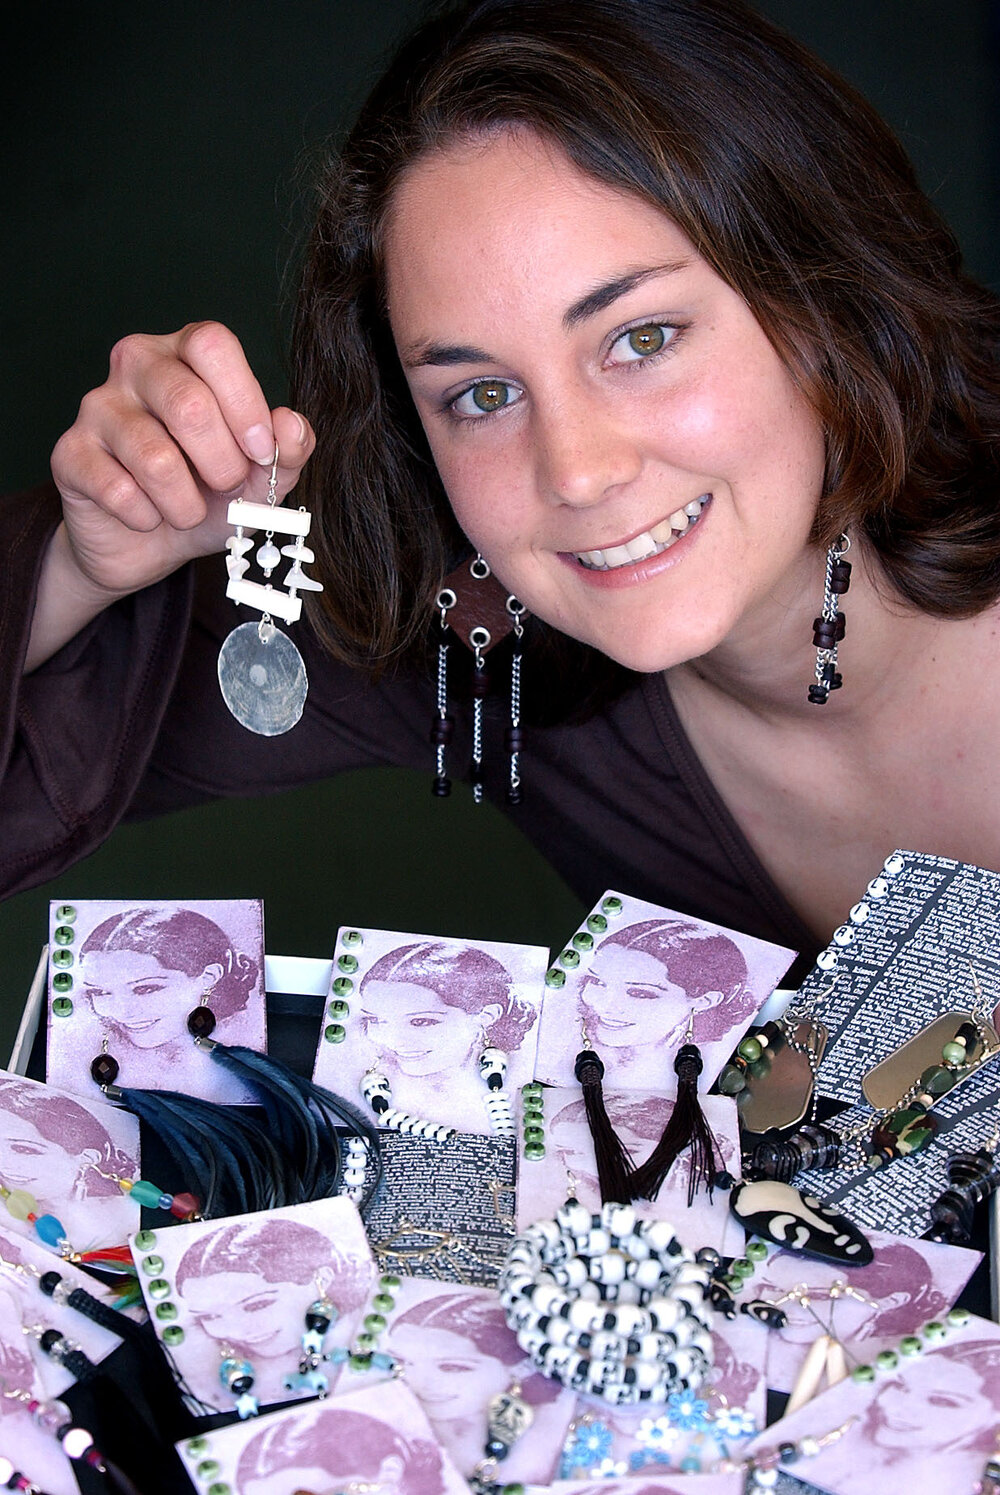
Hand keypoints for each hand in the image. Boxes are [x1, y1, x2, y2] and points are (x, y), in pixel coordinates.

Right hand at [49, 321, 314, 597]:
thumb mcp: (259, 477)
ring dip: (186, 504)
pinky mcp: (70, 453)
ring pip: (155, 458)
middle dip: (222, 465)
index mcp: (186, 355)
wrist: (149, 543)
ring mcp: (97, 406)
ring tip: (187, 511)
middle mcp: (137, 365)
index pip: (212, 344)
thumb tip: (290, 425)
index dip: (244, 402)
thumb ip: (288, 451)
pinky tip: (148, 517)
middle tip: (225, 488)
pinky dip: (147, 518)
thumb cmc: (207, 494)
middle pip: (188, 402)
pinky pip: (118, 490)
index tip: (261, 452)